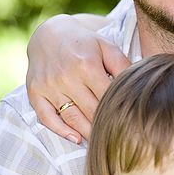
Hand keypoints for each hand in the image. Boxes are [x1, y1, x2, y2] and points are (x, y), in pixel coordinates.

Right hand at [26, 14, 130, 142]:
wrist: (49, 34)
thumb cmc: (84, 44)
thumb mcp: (106, 47)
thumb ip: (123, 65)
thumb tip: (138, 85)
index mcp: (86, 65)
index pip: (107, 96)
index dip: (118, 109)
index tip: (128, 120)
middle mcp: (66, 77)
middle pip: (91, 111)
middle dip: (105, 124)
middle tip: (119, 135)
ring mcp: (49, 86)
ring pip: (72, 118)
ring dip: (87, 132)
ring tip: (100, 140)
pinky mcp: (35, 93)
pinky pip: (46, 118)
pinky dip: (61, 131)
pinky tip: (75, 138)